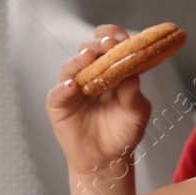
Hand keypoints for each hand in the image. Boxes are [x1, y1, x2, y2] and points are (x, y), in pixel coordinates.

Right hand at [48, 25, 152, 193]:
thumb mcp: (137, 113)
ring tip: (88, 57)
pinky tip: (72, 86)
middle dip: (99, 45)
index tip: (124, 38)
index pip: (109, 44)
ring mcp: (73, 87)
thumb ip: (134, 95)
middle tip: (109, 44)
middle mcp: (90, 73)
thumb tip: (133, 76)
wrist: (108, 158)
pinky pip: (58, 93)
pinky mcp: (59, 104)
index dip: (114, 36)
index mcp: (111, 69)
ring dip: (79, 61)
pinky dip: (64, 88)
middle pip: (89, 50)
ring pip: (71, 67)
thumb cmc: (124, 131)